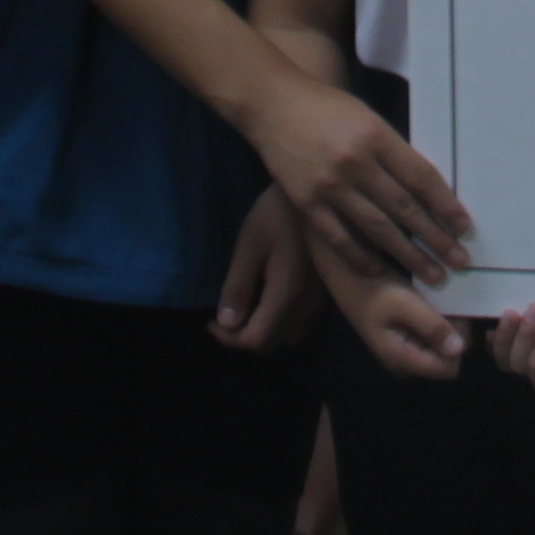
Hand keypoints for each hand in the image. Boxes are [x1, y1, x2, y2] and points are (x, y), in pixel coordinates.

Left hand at [212, 190, 329, 353]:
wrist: (319, 192)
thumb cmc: (278, 212)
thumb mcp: (250, 245)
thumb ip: (238, 287)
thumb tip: (226, 324)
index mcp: (287, 296)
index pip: (256, 339)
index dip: (228, 339)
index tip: (209, 321)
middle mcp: (307, 305)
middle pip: (273, 343)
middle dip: (244, 337)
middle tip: (224, 316)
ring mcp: (320, 299)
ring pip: (290, 335)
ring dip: (265, 331)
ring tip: (247, 309)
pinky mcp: (325, 290)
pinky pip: (302, 321)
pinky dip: (281, 322)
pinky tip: (270, 298)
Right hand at [243, 78, 475, 286]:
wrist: (274, 105)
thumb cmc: (328, 109)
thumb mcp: (369, 120)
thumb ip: (393, 152)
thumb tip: (426, 189)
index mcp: (377, 138)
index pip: (422, 178)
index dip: (446, 205)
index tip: (464, 227)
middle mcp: (356, 163)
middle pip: (405, 209)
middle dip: (436, 238)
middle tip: (459, 261)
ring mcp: (330, 186)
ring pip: (378, 229)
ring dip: (408, 255)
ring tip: (431, 275)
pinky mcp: (306, 203)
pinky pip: (339, 237)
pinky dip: (360, 257)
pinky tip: (379, 271)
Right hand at [307, 228, 465, 379]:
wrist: (348, 276)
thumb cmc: (373, 289)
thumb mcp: (404, 303)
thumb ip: (432, 326)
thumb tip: (460, 350)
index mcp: (401, 358)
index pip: (447, 369)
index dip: (458, 346)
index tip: (456, 317)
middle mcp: (404, 360)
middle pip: (445, 359)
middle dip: (454, 334)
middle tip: (452, 305)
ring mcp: (404, 349)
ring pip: (440, 347)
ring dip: (447, 326)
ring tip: (443, 301)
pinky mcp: (405, 337)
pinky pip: (431, 337)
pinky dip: (437, 321)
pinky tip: (435, 302)